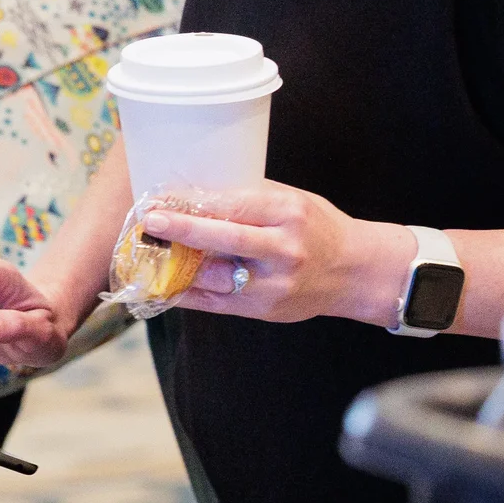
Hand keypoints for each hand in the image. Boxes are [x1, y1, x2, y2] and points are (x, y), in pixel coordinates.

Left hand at [140, 183, 413, 327]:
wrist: (356, 273)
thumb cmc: (318, 228)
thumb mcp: (291, 201)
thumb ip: (248, 198)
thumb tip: (193, 191)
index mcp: (289, 214)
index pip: (236, 205)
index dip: (196, 202)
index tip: (163, 196)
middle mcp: (283, 251)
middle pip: (226, 240)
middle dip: (183, 231)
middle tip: (150, 221)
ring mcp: (274, 286)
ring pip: (216, 278)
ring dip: (176, 265)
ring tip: (147, 251)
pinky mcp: (264, 311)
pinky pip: (216, 304)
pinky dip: (186, 294)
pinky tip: (161, 283)